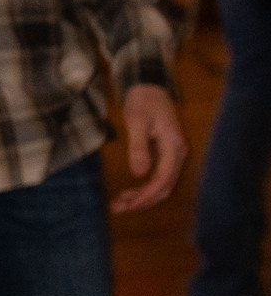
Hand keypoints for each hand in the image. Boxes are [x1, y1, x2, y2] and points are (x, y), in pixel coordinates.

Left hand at [111, 85, 187, 213]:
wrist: (149, 87)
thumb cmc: (143, 101)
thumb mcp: (137, 121)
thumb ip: (139, 147)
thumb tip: (140, 174)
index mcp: (174, 146)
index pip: (163, 179)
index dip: (146, 195)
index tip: (127, 205)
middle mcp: (178, 154)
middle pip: (164, 187)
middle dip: (143, 201)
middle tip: (117, 209)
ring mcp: (173, 155)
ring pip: (162, 185)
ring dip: (142, 197)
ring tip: (118, 204)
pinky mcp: (165, 155)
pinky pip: (158, 177)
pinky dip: (144, 188)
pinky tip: (128, 193)